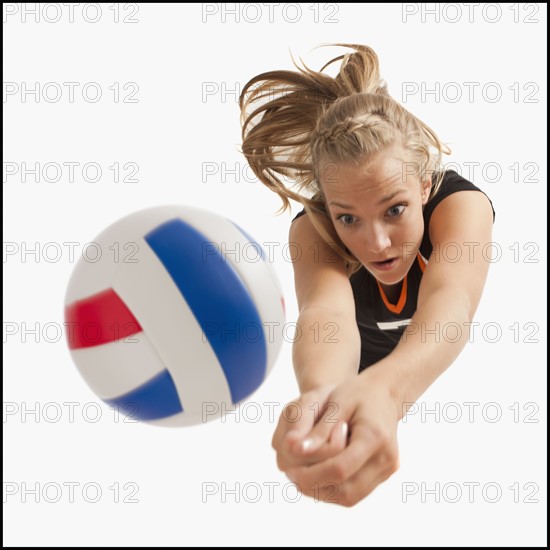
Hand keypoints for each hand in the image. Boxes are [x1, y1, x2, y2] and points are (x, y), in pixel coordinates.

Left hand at [284, 370, 400, 506]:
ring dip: (322, 492)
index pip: (340, 468)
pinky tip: (315, 477)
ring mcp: (387, 469)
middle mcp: (386, 458)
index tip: (290, 470)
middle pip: (346, 489)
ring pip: (350, 497)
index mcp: (375, 437)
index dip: (312, 474)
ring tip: (300, 478)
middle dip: (315, 486)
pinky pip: (356, 493)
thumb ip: (319, 429)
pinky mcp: (384, 474)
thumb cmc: (357, 393)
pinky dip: (333, 489)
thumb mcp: (336, 403)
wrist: (383, 394)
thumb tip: (294, 449)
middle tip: (292, 476)